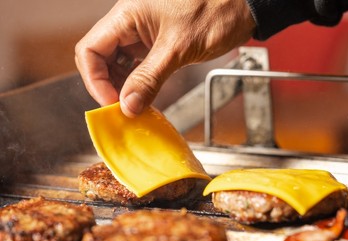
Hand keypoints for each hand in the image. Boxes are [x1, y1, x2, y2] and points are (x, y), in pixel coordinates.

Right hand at [75, 0, 255, 116]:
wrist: (242, 7)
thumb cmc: (215, 12)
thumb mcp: (178, 48)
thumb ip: (150, 78)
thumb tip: (128, 105)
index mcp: (127, 15)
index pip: (90, 49)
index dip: (95, 80)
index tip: (113, 103)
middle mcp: (130, 23)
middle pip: (100, 58)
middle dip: (107, 86)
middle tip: (123, 109)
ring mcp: (143, 34)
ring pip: (118, 64)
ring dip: (123, 87)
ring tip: (133, 106)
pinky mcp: (157, 43)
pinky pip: (137, 65)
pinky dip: (138, 83)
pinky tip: (144, 96)